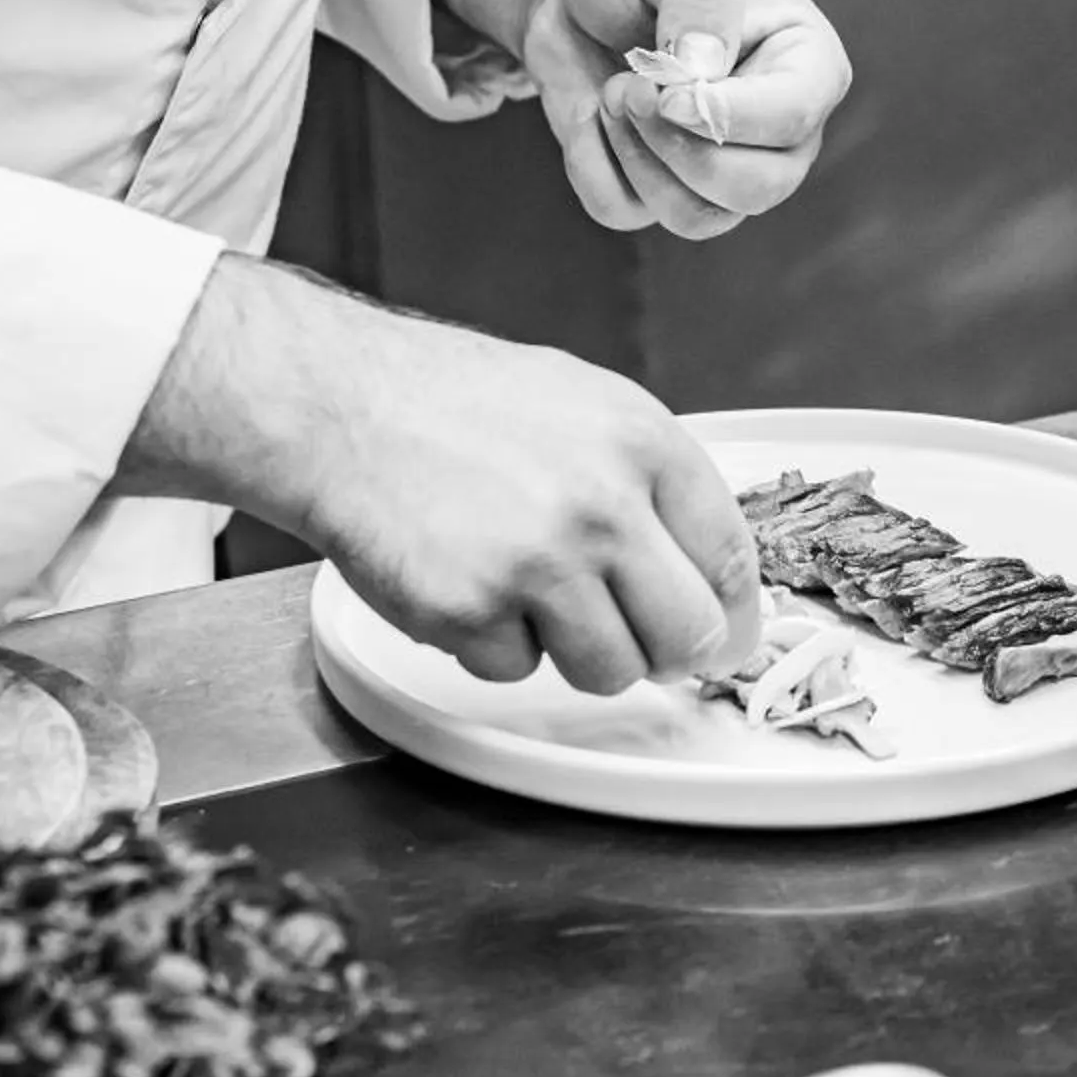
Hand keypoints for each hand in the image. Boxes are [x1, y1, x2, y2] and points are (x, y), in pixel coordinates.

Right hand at [117, 254, 762, 691]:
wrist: (343, 408)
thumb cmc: (455, 404)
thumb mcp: (583, 406)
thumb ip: (651, 483)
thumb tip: (707, 574)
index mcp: (642, 442)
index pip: (730, 557)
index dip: (732, 614)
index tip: (726, 639)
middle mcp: (603, 504)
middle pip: (687, 635)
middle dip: (666, 651)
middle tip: (633, 636)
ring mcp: (540, 564)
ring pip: (610, 671)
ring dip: (574, 649)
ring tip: (526, 586)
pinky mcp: (474, 613)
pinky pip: (516, 672)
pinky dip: (493, 644)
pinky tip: (466, 580)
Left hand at [438, 0, 851, 239]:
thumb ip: (700, 1)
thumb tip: (705, 73)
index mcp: (807, 62)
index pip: (793, 118)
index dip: (724, 116)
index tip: (663, 91)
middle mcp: (779, 129)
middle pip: (756, 189)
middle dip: (677, 148)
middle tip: (630, 86)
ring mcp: (724, 167)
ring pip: (696, 217)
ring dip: (636, 158)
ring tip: (616, 91)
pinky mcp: (662, 187)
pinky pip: (626, 211)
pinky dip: (593, 164)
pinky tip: (595, 112)